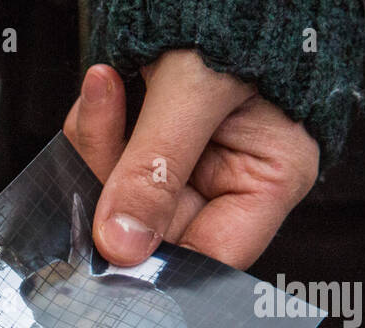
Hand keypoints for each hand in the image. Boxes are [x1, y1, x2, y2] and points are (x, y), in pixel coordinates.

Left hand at [63, 50, 319, 269]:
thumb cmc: (248, 11)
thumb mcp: (199, 90)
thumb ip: (156, 169)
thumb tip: (122, 243)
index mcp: (269, 177)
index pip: (206, 257)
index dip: (155, 265)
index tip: (109, 252)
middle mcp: (229, 176)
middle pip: (149, 226)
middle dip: (111, 188)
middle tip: (97, 141)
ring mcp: (187, 158)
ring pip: (119, 192)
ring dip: (97, 148)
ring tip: (105, 90)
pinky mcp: (151, 136)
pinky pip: (109, 154)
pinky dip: (96, 124)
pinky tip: (103, 86)